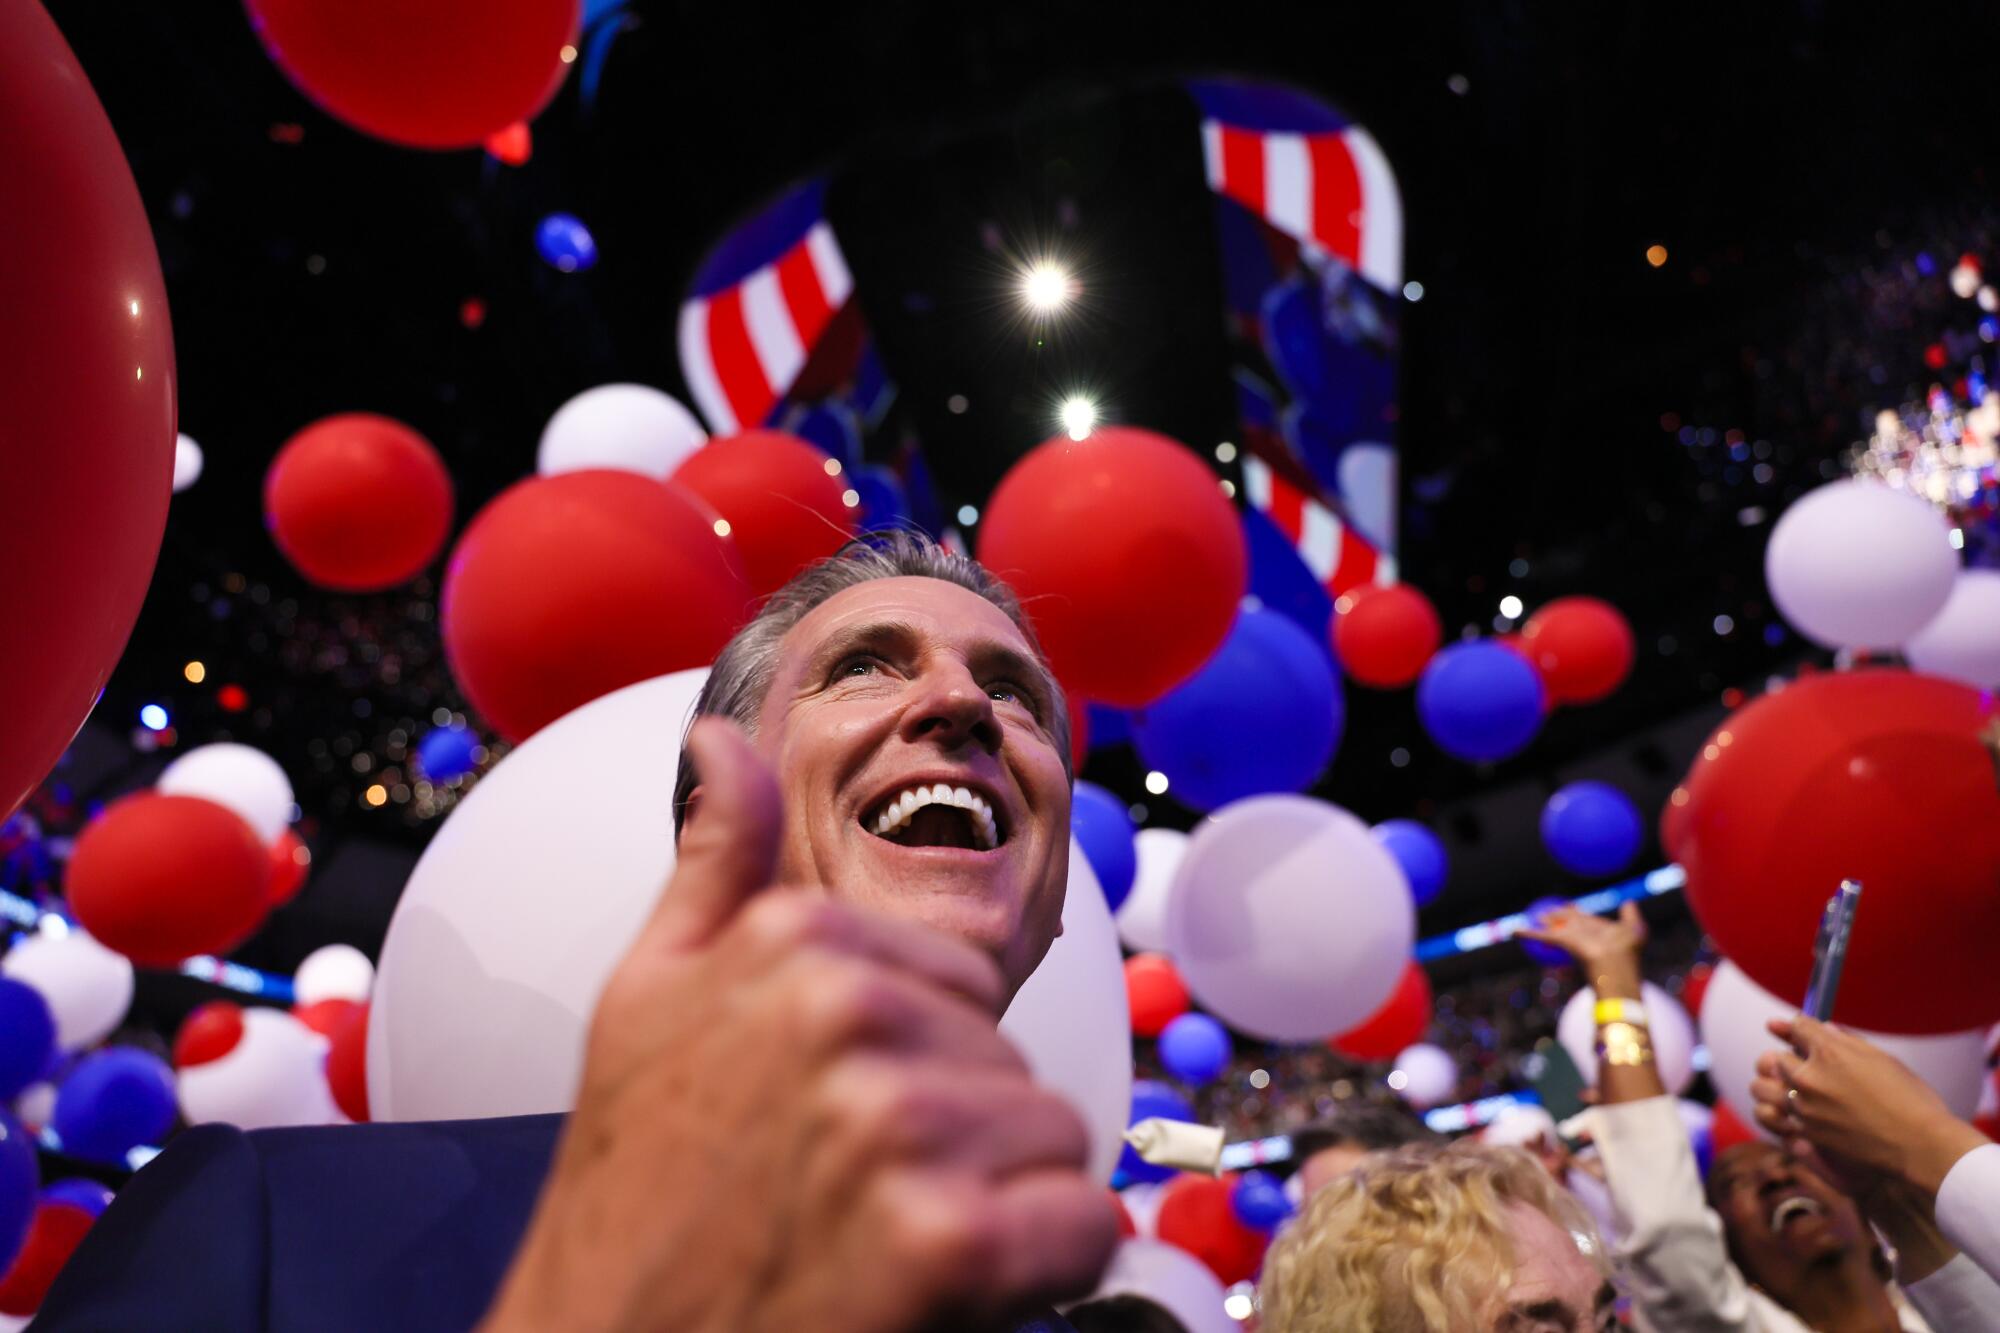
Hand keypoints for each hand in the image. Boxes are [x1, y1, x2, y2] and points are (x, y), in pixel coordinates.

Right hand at [479, 720, 1116, 1332]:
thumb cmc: (631, 1193)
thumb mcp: (647, 1000)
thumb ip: (714, 865)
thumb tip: (726, 740)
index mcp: (793, 940)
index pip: (961, 980)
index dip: (918, 1064)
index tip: (836, 1122)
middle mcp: (847, 1013)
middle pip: (1008, 1060)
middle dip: (958, 1137)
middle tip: (851, 1198)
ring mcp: (898, 1122)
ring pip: (1053, 1138)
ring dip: (995, 1205)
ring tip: (885, 1243)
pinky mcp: (946, 1240)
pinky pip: (1083, 1225)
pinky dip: (1039, 1272)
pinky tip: (947, 1289)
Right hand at [1517, 901, 1646, 995]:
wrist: (1616, 966)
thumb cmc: (1627, 951)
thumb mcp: (1634, 930)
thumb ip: (1630, 915)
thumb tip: (1628, 901)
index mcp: (1599, 931)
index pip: (1585, 920)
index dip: (1577, 913)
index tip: (1569, 905)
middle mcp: (1584, 934)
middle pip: (1568, 922)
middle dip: (1559, 916)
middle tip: (1548, 912)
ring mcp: (1572, 939)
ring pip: (1555, 928)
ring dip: (1544, 923)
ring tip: (1536, 917)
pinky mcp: (1562, 942)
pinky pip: (1543, 935)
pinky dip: (1528, 933)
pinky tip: (1515, 931)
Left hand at [1749, 1014, 1991, 1195]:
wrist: (1919, 1146)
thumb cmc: (1910, 1098)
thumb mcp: (1882, 1058)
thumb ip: (1847, 1040)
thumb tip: (1823, 1028)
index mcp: (1829, 1052)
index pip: (1796, 1027)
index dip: (1793, 1026)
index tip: (1788, 1028)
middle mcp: (1809, 1076)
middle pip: (1778, 1058)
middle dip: (1789, 1058)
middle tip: (1803, 1063)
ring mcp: (1804, 1106)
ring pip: (1773, 1088)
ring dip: (1783, 1086)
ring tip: (1801, 1090)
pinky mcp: (1805, 1131)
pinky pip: (1783, 1115)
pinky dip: (1791, 1111)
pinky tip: (1810, 1113)